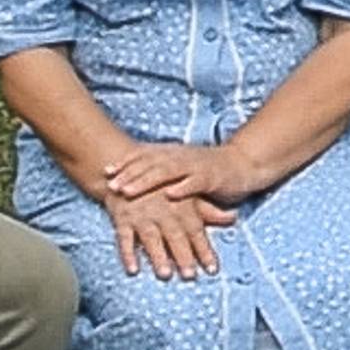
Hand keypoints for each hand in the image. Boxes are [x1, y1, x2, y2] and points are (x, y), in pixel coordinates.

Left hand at [101, 141, 261, 202]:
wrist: (243, 164)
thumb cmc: (210, 168)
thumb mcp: (182, 166)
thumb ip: (162, 169)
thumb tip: (136, 175)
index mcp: (173, 153)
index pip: (145, 155)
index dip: (125, 162)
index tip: (106, 171)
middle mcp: (182, 156)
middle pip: (150, 163)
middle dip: (129, 174)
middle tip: (111, 185)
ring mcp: (196, 166)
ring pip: (167, 172)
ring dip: (146, 181)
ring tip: (129, 191)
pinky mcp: (212, 177)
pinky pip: (194, 183)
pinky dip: (182, 188)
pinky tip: (168, 196)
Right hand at [111, 188, 239, 279]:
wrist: (129, 168)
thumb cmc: (163, 187)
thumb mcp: (188, 196)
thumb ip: (210, 211)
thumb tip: (234, 217)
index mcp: (182, 208)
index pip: (196, 232)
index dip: (204, 251)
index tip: (212, 270)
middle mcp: (164, 213)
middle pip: (175, 237)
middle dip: (183, 256)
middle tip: (190, 276)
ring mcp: (142, 216)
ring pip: (151, 238)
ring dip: (157, 256)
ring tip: (165, 274)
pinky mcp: (123, 219)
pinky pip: (124, 238)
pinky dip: (127, 254)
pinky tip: (133, 270)